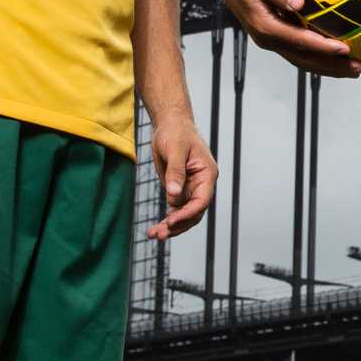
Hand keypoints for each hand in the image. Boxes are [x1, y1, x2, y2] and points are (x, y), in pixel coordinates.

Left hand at [145, 109, 216, 238]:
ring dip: (171, 227)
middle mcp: (201, 185)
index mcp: (207, 175)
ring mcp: (190, 189)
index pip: (202, 201)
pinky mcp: (179, 190)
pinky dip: (167, 220)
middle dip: (178, 225)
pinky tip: (155, 228)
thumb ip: (175, 173)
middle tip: (159, 234)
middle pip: (194, 213)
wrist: (169, 125)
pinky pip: (175, 210)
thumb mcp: (175, 150)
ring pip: (184, 215)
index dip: (188, 214)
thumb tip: (173, 196)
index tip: (172, 221)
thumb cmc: (175, 133)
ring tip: (153, 235)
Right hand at [211, 0, 360, 77]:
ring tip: (356, 69)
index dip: (319, 47)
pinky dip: (322, 60)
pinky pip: (301, 54)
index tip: (343, 48)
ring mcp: (273, 41)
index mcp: (263, 24)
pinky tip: (341, 59)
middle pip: (302, 58)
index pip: (296, 41)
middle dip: (331, 66)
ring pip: (303, 60)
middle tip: (358, 67)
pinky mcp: (278, 38)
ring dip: (329, 68)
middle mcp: (268, 38)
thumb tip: (297, 3)